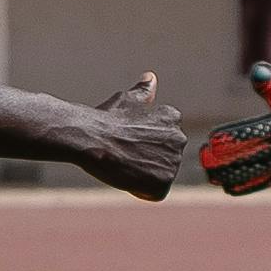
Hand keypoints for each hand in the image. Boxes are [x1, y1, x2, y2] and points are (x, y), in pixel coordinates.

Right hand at [68, 71, 192, 205]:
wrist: (91, 138)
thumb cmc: (107, 119)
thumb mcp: (127, 100)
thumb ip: (144, 92)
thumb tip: (150, 78)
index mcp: (173, 118)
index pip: (163, 139)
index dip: (143, 144)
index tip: (129, 140)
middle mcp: (179, 139)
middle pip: (162, 158)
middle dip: (146, 159)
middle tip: (125, 152)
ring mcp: (173, 161)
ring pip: (158, 176)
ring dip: (143, 174)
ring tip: (125, 163)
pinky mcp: (164, 182)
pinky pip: (153, 193)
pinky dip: (140, 191)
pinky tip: (126, 176)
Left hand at [198, 70, 270, 198]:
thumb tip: (257, 73)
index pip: (256, 133)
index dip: (233, 138)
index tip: (212, 141)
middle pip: (253, 156)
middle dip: (226, 160)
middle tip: (203, 159)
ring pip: (257, 172)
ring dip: (232, 175)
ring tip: (210, 174)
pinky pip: (267, 181)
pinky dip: (247, 185)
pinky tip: (229, 187)